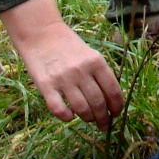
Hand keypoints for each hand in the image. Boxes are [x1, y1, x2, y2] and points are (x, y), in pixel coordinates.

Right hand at [0, 0, 122, 126]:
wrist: (41, 33)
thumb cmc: (68, 46)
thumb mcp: (90, 54)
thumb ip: (100, 74)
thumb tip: (111, 100)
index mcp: (96, 62)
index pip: (113, 90)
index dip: (117, 107)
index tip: (116, 114)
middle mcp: (81, 70)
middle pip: (98, 103)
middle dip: (104, 118)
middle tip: (104, 124)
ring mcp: (63, 78)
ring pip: (82, 108)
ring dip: (88, 118)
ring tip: (89, 119)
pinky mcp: (46, 85)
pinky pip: (58, 109)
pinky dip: (66, 117)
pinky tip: (70, 116)